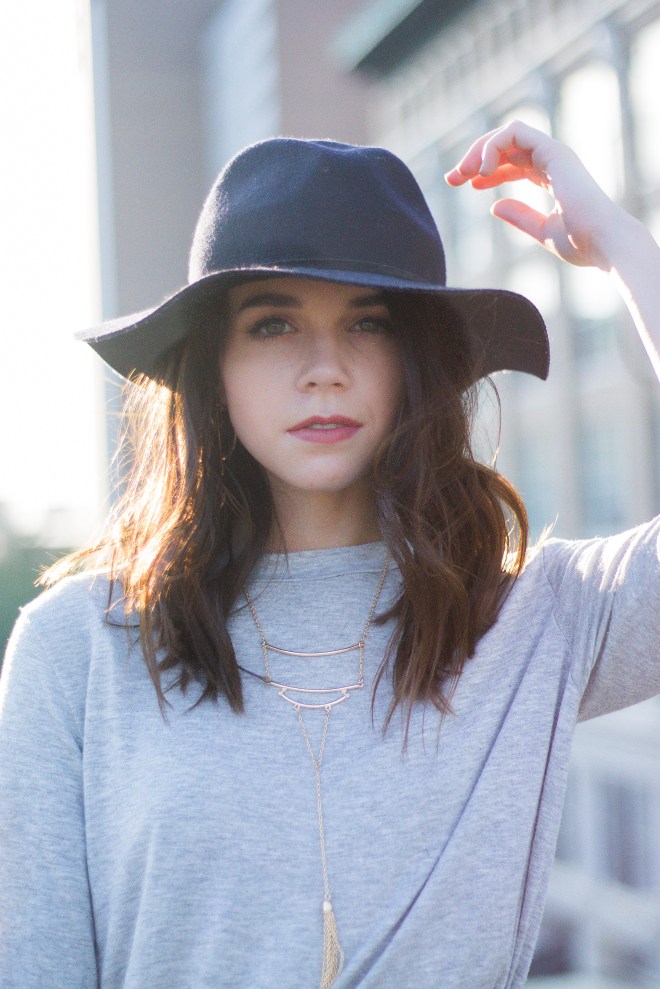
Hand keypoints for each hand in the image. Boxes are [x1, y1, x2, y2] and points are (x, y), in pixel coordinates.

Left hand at [446, 120, 659, 378]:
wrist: (604, 244)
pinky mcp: (552, 150)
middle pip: (505, 144)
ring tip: (462, 175)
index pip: (512, 161)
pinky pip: (515, 132)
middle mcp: (552, 160)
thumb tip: (494, 207)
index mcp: (551, 176)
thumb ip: (520, 217)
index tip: (464, 184)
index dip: (485, 169)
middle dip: (474, 157)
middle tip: (452, 178)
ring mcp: (553, 152)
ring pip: (506, 133)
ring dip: (478, 150)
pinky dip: (493, 146)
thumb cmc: (581, 244)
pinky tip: (482, 172)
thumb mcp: (542, 231)